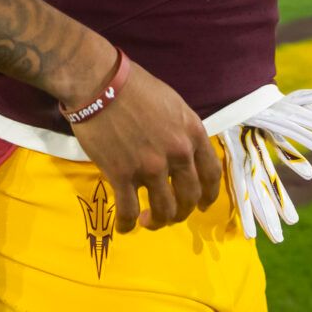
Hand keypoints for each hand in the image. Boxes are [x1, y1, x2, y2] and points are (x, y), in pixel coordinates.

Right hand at [70, 61, 221, 233]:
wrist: (99, 84)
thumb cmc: (134, 86)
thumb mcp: (172, 104)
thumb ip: (182, 131)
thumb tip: (183, 152)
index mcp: (192, 133)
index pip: (212, 174)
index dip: (209, 195)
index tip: (202, 205)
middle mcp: (178, 153)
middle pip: (190, 196)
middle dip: (182, 212)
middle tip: (172, 215)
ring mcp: (150, 166)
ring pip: (164, 210)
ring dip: (158, 222)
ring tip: (148, 221)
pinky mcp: (122, 175)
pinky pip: (128, 211)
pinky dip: (127, 224)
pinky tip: (124, 227)